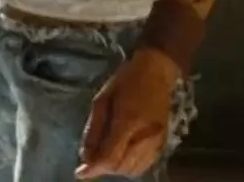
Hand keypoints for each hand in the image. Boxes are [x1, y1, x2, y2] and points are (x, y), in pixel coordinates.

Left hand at [76, 48, 178, 178]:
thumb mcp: (101, 100)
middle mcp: (146, 136)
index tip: (79, 173)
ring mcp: (158, 142)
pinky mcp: (164, 144)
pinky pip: (145, 165)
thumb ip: (93, 130)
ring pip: (134, 170)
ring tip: (105, 153)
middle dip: (103, 167)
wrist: (157, 72)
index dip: (94, 168)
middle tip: (91, 156)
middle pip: (121, 167)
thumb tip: (85, 155)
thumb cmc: (126, 81)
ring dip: (116, 167)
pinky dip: (130, 165)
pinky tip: (121, 154)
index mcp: (129, 121)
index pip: (110, 156)